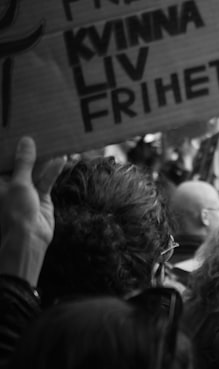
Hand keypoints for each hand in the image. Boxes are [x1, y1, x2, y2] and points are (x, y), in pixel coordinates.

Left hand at [0, 137, 65, 283]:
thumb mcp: (18, 183)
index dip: (10, 146)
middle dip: (30, 150)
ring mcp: (25, 190)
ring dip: (45, 159)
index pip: (3, 159)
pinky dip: (53, 170)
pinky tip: (62, 159)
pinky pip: (46, 179)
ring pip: (35, 170)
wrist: (28, 239)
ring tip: (55, 142)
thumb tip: (26, 141)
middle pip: (19, 163)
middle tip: (40, 132)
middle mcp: (9, 184)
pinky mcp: (40, 196)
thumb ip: (24, 162)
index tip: (17, 130)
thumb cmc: (14, 212)